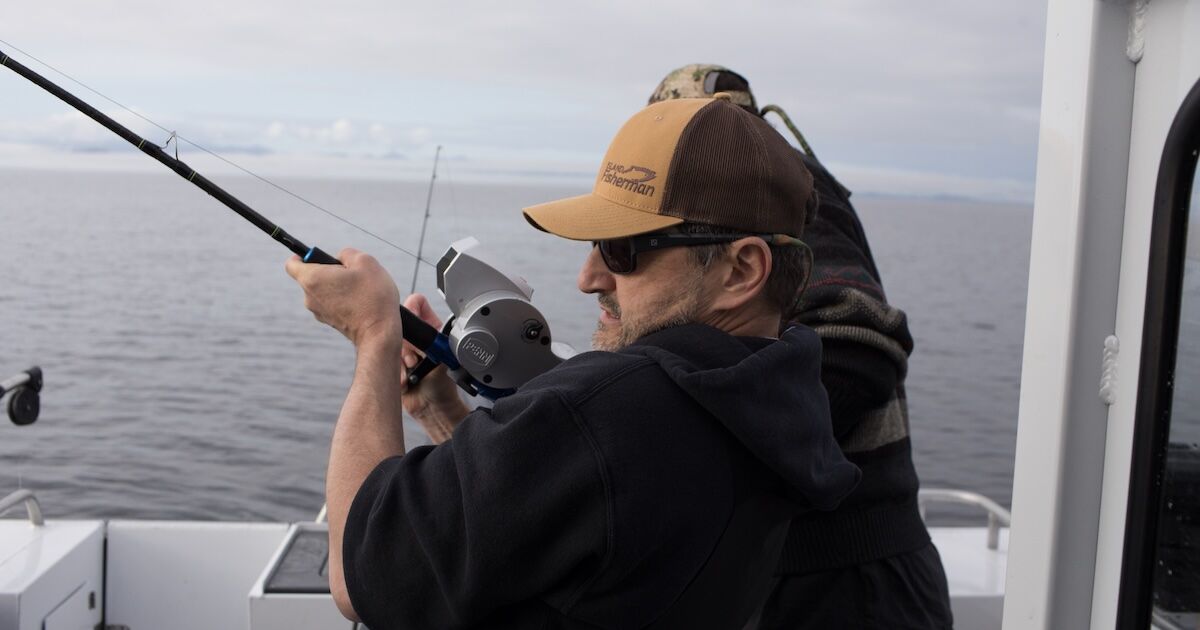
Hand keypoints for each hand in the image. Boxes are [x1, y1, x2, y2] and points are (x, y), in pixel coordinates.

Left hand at [285, 248, 402, 348]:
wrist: (379, 333)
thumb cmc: (372, 296)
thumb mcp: (365, 262)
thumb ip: (347, 253)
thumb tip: (341, 258)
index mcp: (312, 279)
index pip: (292, 264)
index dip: (303, 256)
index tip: (318, 256)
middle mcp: (309, 297)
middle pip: (312, 277)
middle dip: (330, 271)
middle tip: (352, 273)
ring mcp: (319, 312)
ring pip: (324, 291)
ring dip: (338, 286)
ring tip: (360, 289)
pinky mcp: (330, 322)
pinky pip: (332, 304)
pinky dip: (343, 300)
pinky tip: (362, 302)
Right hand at [401, 293, 469, 442]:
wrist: (432, 408)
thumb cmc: (443, 386)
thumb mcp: (441, 358)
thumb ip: (431, 340)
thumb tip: (420, 330)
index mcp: (431, 328)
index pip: (417, 303)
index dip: (413, 312)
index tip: (414, 330)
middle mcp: (416, 336)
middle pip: (399, 323)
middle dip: (405, 344)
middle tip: (414, 359)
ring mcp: (402, 349)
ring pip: (389, 341)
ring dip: (400, 360)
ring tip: (412, 372)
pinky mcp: (391, 362)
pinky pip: (382, 358)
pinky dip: (394, 371)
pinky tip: (405, 380)